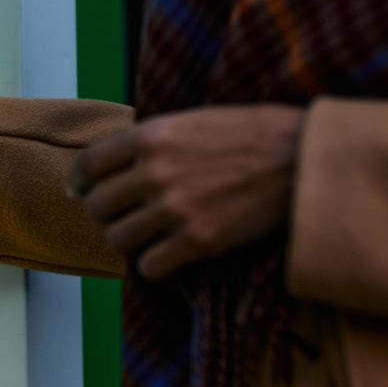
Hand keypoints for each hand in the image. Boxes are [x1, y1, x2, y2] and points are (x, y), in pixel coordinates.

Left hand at [68, 105, 304, 279]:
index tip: (81, 192)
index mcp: (151, 135)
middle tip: (124, 215)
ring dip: (129, 241)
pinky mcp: (199, 241)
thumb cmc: (255, 134)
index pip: (88, 164)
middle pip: (98, 206)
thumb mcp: (194, 119)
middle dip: (107, 213)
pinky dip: (154, 266)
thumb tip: (115, 161)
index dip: (80, 182)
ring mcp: (175, 208)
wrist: (306, 159)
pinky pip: (149, 267)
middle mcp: (156, 171)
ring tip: (147, 236)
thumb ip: (154, 139)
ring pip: (118, 239)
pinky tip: (169, 256)